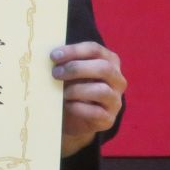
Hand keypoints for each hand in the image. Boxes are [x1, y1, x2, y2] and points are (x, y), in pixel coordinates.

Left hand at [51, 41, 125, 156]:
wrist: (75, 119)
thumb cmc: (73, 89)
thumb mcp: (71, 73)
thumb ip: (66, 63)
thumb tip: (52, 56)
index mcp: (110, 61)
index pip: (95, 50)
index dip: (74, 51)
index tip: (54, 56)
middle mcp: (117, 80)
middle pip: (103, 68)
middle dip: (76, 69)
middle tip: (56, 73)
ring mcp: (115, 100)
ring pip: (102, 90)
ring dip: (77, 90)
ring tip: (62, 93)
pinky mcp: (108, 119)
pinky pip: (95, 112)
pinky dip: (78, 108)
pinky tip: (67, 105)